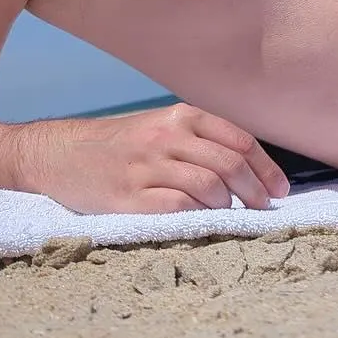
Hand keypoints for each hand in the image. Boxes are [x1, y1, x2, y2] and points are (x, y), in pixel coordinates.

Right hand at [22, 103, 291, 214]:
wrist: (58, 153)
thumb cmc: (118, 144)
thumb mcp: (160, 126)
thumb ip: (200, 140)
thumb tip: (250, 169)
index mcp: (180, 116)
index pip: (239, 141)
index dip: (266, 168)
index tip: (280, 190)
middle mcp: (166, 137)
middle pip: (230, 164)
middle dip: (256, 190)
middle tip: (264, 208)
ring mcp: (147, 167)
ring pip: (209, 186)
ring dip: (230, 205)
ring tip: (231, 214)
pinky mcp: (129, 197)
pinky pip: (178, 207)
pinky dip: (200, 216)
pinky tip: (205, 221)